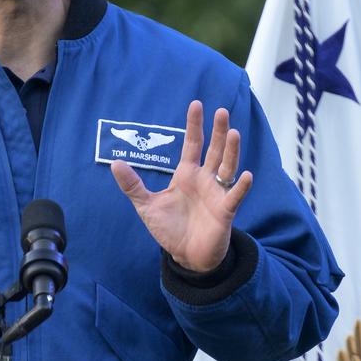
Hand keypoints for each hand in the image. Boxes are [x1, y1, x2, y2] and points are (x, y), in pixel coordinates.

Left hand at [110, 100, 252, 272]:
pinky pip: (234, 196)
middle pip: (214, 150)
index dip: (194, 125)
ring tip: (234, 133)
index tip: (197, 104)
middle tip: (222, 111)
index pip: (192, 144)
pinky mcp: (225, 212)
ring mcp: (216, 194)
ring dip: (231, 151)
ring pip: (227, 167)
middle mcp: (205, 179)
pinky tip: (245, 175)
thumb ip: (133, 185)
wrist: (185, 256)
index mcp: (187, 175)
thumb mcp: (146, 206)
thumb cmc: (169, 229)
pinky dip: (240, 186)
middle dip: (218, 131)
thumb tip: (115, 163)